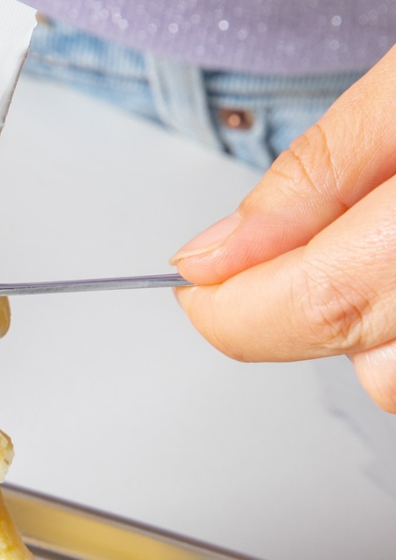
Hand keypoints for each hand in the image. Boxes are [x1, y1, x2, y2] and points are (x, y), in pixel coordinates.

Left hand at [171, 46, 395, 413]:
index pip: (311, 306)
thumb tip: (217, 254)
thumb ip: (315, 176)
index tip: (194, 287)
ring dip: (364, 322)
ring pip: (395, 373)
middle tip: (302, 239)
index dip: (230, 308)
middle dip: (299, 308)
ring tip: (380, 231)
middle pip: (357, 352)